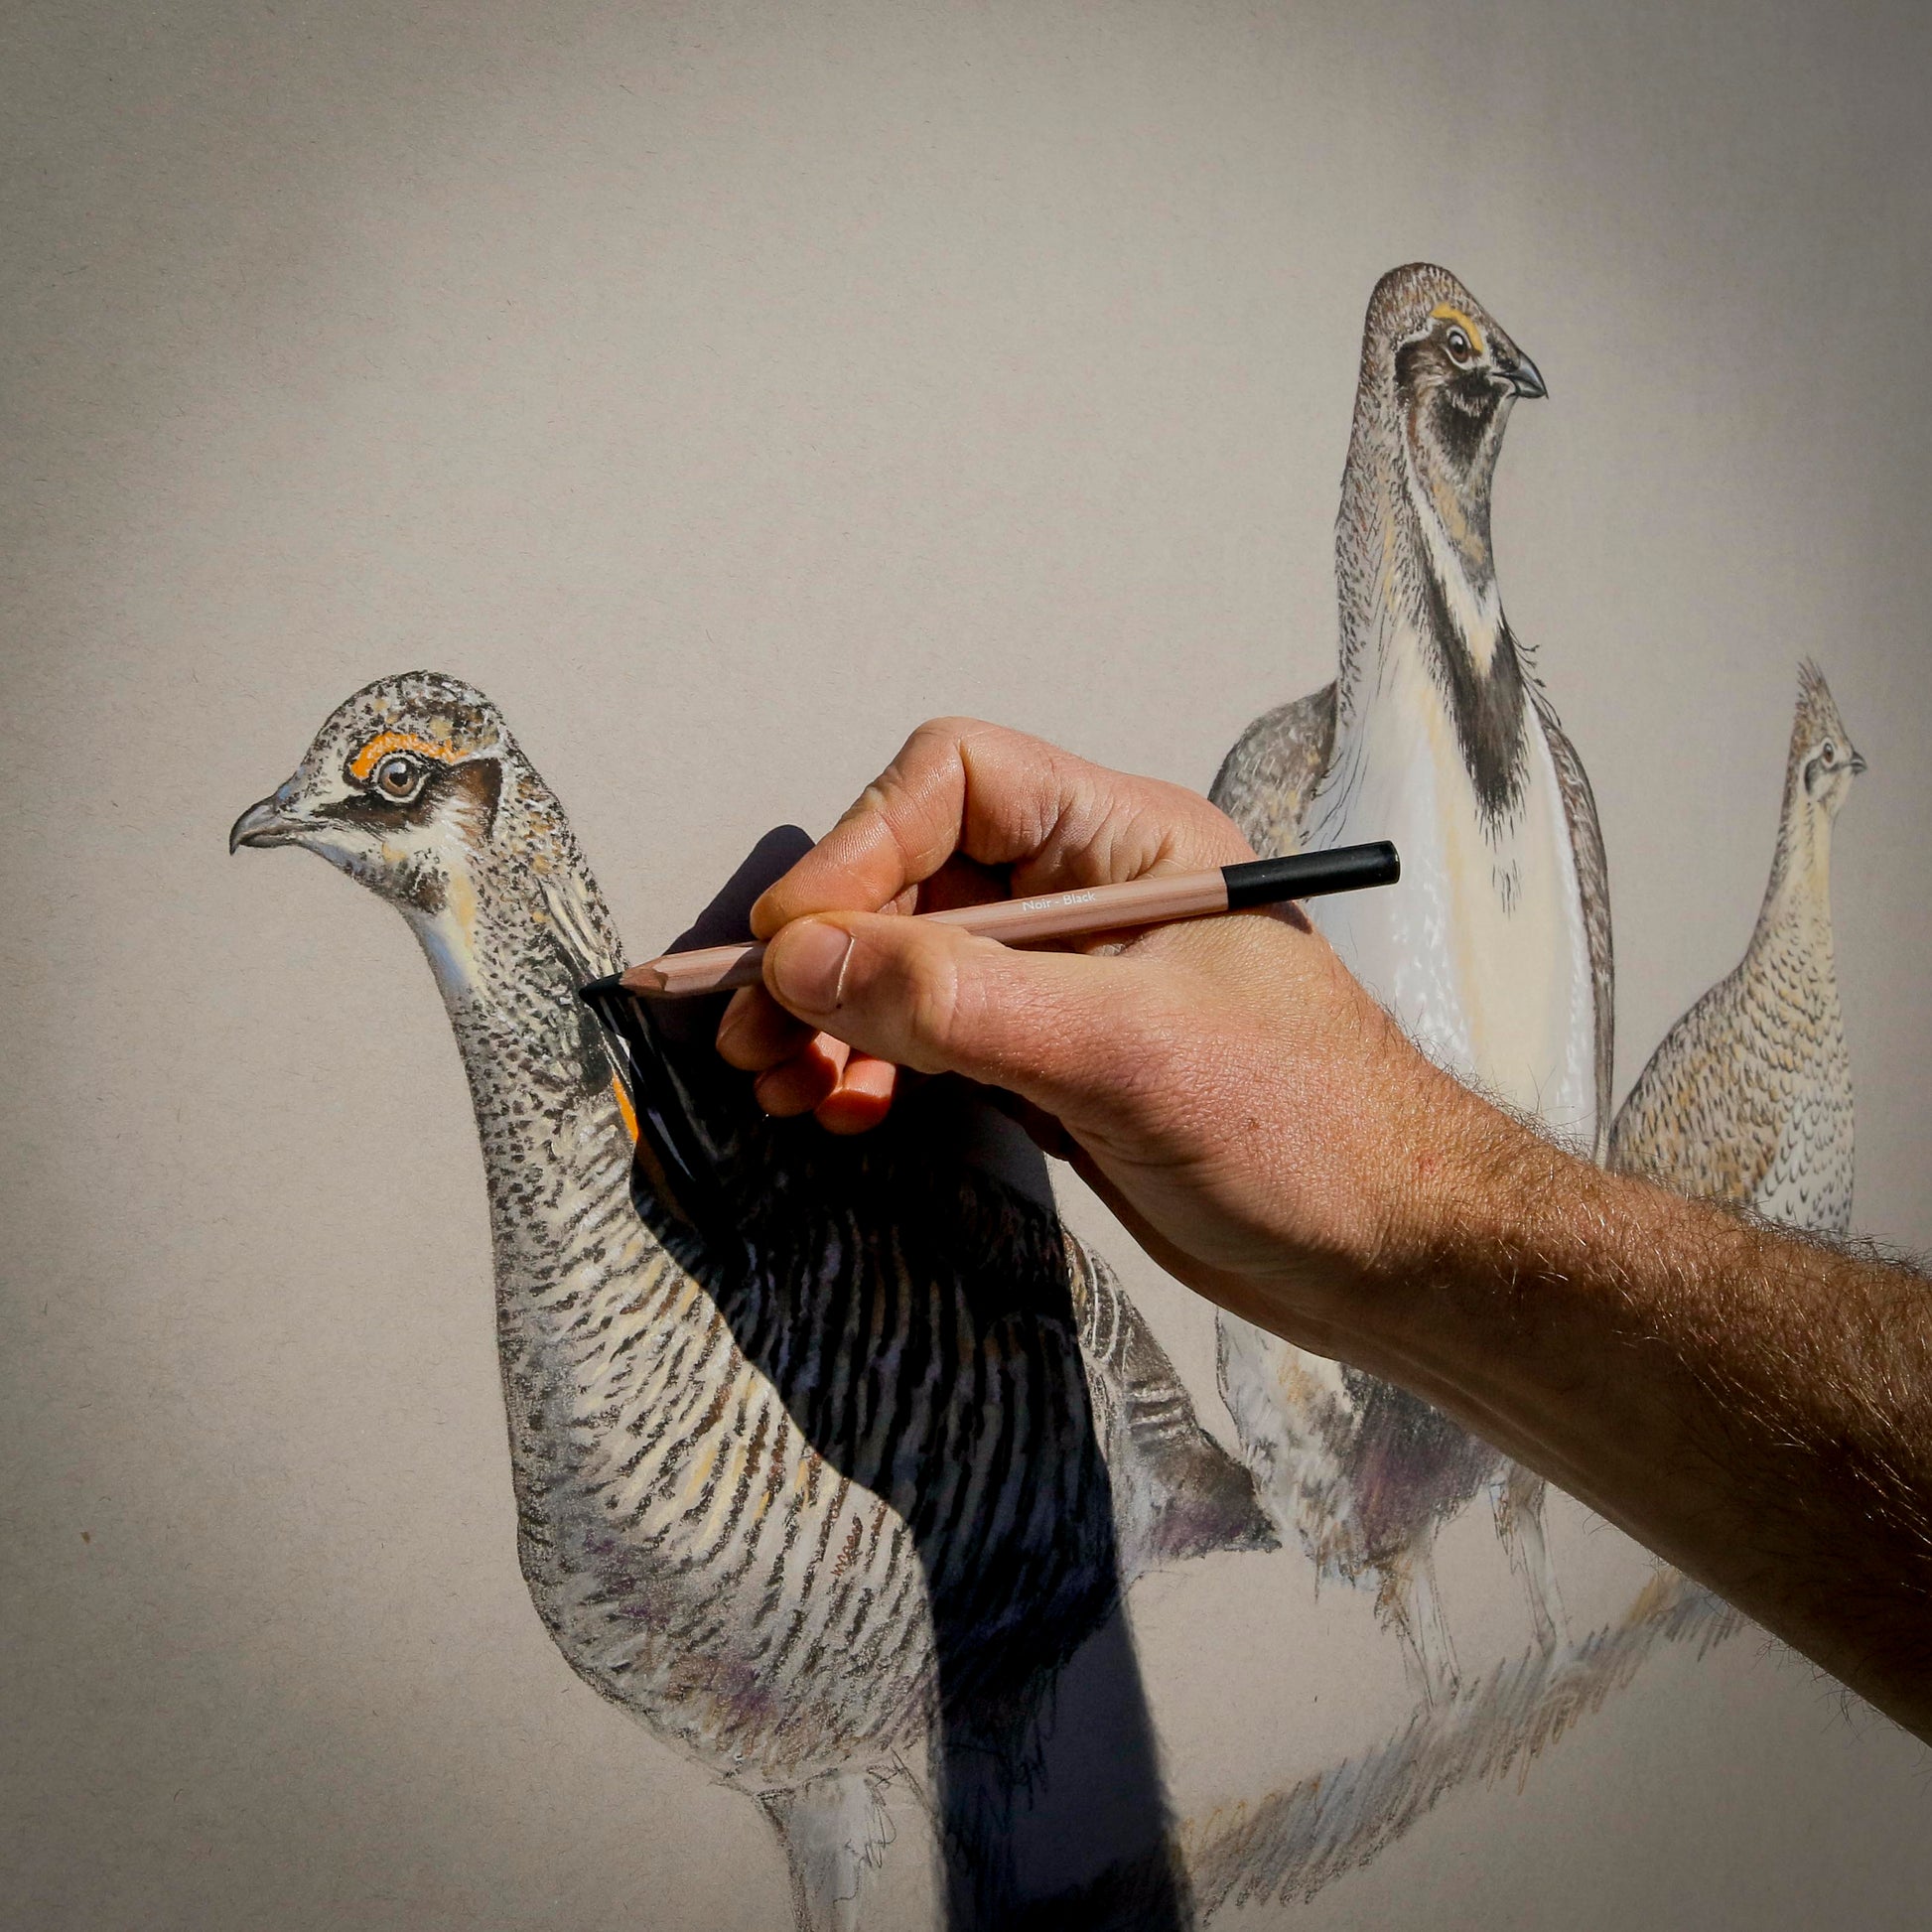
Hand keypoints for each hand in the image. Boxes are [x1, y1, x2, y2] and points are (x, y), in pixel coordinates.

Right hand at [713, 718, 1465, 1342]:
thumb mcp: (1128, 1055)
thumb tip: (805, 957)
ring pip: (908, 963)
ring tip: (775, 1079)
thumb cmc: (1311, 1136)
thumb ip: (961, 1000)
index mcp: (1128, 843)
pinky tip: (840, 1108)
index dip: (861, 848)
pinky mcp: (1053, 1064)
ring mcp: (1066, 984)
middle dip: (824, 948)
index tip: (794, 943)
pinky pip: (930, 1038)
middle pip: (912, 875)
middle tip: (747, 1028)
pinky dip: (872, 1066)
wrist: (1395, 1258)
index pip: (955, 783)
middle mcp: (1088, 896)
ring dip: (831, 1014)